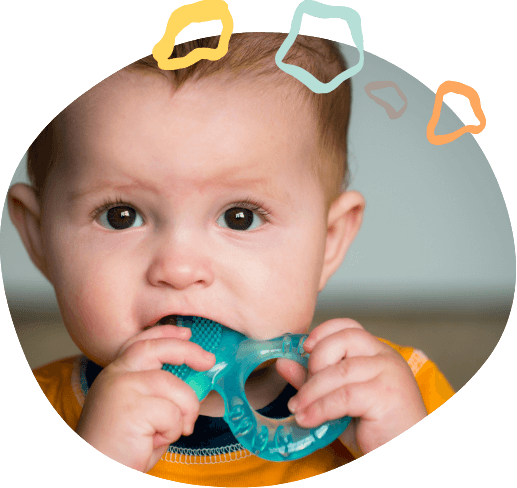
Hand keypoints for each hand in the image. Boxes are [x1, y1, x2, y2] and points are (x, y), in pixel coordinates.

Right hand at [75, 325, 215, 471]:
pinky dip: (172, 431)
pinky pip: (172, 413)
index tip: (186, 333)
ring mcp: (121, 388)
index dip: (165, 333)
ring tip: (168, 433)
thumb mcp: (140, 413)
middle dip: (187, 351)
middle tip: (208, 360)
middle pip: (157, 348)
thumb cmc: (121, 450)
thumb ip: (158, 393)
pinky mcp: (131, 408)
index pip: (141, 342)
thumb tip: (192, 382)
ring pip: (174, 386)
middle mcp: (115, 375)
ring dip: (182, 412)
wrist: (97, 475)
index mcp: (115, 374)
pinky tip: (153, 443)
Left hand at [276, 318, 426, 457]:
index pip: (349, 326)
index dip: (323, 332)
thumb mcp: (338, 402)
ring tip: (298, 409)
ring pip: (339, 371)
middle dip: (315, 361)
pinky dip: (320, 408)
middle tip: (302, 389)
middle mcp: (386, 357)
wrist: (402, 457)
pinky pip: (344, 395)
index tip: (303, 348)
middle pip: (343, 340)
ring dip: (311, 391)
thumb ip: (313, 380)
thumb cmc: (376, 430)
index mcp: (378, 352)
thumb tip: (283, 362)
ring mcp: (389, 374)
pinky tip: (308, 419)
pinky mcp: (386, 395)